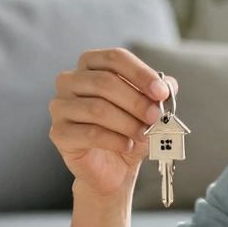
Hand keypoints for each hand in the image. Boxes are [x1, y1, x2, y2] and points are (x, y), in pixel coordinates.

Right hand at [48, 48, 176, 196]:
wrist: (114, 168)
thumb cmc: (129, 131)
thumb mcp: (148, 108)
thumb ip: (158, 93)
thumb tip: (168, 85)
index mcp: (91, 64)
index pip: (115, 58)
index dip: (141, 74)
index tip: (161, 92)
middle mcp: (70, 80)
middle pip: (105, 82)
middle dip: (136, 101)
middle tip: (155, 117)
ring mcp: (60, 106)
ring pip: (97, 109)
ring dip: (127, 123)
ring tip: (144, 134)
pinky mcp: (59, 133)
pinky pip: (89, 133)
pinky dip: (115, 140)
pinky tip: (128, 145)